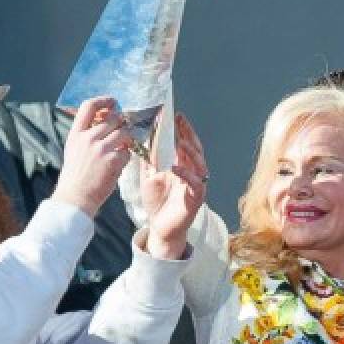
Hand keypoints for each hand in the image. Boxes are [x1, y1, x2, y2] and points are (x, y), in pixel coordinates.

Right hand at [53, 97, 132, 216]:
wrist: (75, 198)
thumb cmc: (74, 176)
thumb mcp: (73, 150)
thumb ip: (85, 136)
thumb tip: (104, 123)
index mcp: (75, 134)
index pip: (88, 106)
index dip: (103, 100)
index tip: (112, 101)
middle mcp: (88, 138)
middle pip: (112, 118)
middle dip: (121, 122)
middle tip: (124, 128)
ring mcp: (101, 149)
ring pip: (124, 133)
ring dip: (126, 139)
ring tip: (121, 147)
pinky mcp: (113, 161)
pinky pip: (127, 152)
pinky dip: (125, 157)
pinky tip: (118, 164)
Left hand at [142, 113, 206, 258]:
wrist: (160, 228)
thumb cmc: (157, 202)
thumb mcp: (149, 176)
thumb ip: (150, 159)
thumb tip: (144, 138)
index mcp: (183, 166)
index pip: (185, 143)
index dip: (182, 129)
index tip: (175, 116)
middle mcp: (193, 173)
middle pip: (195, 149)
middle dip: (188, 134)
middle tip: (180, 122)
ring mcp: (196, 185)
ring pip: (199, 164)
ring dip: (190, 151)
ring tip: (180, 141)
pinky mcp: (196, 199)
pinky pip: (196, 184)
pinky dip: (187, 174)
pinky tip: (176, 167)